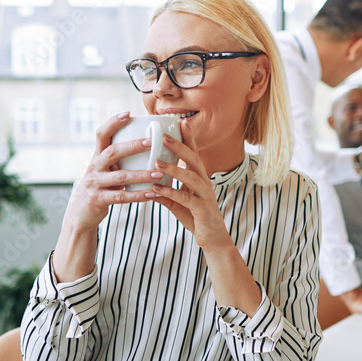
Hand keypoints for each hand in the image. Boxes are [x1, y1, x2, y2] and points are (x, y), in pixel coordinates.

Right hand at [62, 112, 165, 230]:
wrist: (80, 215)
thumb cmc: (99, 189)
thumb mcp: (104, 171)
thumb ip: (117, 160)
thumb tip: (143, 144)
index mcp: (96, 157)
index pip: (101, 134)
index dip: (113, 123)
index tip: (128, 113)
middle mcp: (94, 168)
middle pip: (112, 152)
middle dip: (132, 146)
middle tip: (152, 142)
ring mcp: (94, 184)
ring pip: (120, 176)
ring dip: (142, 174)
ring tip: (159, 173)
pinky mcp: (98, 200)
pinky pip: (121, 197)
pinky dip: (138, 195)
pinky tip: (152, 194)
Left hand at [148, 133, 231, 250]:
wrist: (213, 239)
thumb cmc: (196, 217)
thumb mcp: (178, 202)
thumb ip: (166, 192)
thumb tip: (148, 184)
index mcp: (199, 177)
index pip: (193, 154)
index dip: (187, 138)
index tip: (178, 122)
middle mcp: (204, 183)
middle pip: (194, 159)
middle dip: (179, 146)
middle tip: (163, 135)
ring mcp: (205, 195)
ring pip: (191, 177)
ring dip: (173, 168)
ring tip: (156, 162)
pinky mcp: (202, 209)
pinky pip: (186, 198)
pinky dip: (170, 192)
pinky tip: (156, 189)